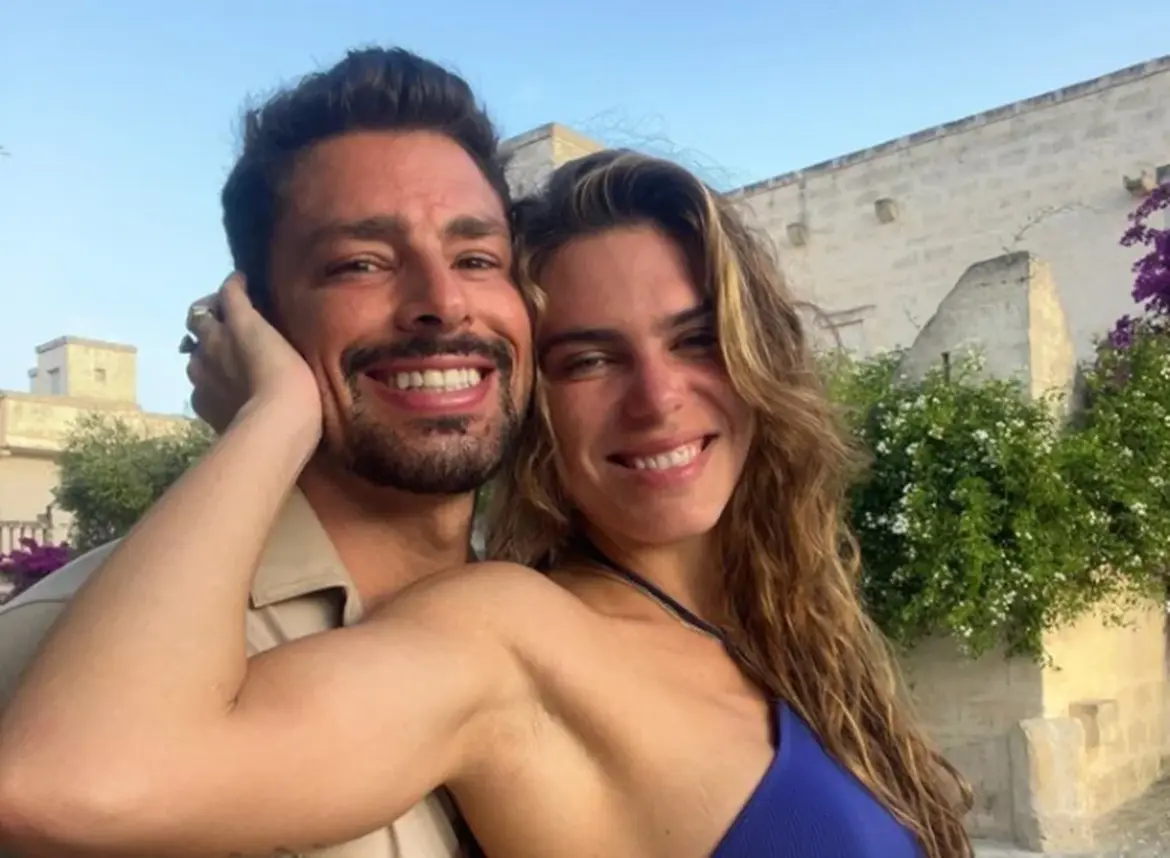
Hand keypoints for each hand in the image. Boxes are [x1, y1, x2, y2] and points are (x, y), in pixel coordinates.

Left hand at [182, 274, 320, 435]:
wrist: (274, 426)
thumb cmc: (295, 382)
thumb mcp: (290, 347)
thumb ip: (271, 333)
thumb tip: (262, 324)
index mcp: (239, 322)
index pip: (229, 291)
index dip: (234, 286)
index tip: (242, 283)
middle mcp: (213, 341)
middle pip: (197, 316)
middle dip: (209, 314)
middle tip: (225, 321)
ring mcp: (200, 372)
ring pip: (193, 353)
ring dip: (206, 351)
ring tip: (223, 361)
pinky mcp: (199, 400)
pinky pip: (198, 386)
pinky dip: (209, 384)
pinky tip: (225, 393)